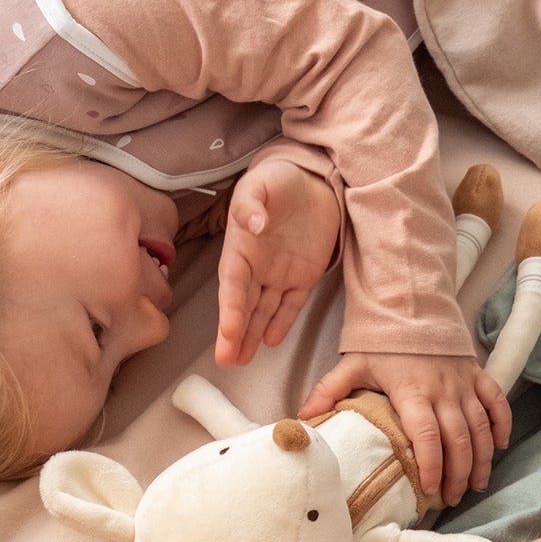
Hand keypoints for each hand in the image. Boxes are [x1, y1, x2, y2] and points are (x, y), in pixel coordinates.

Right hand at [215, 159, 341, 366]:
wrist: (313, 181)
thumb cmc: (278, 180)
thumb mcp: (260, 184)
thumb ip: (251, 203)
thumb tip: (252, 223)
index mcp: (240, 248)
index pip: (233, 286)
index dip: (230, 310)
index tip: (227, 333)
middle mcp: (256, 267)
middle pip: (244, 306)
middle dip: (235, 334)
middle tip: (227, 361)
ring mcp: (279, 274)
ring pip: (263, 311)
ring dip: (252, 335)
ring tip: (242, 360)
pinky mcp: (303, 277)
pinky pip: (291, 304)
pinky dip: (282, 322)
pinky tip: (271, 340)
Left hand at [300, 353, 512, 504]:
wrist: (412, 305)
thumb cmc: (383, 342)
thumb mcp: (353, 364)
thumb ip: (328, 391)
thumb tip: (302, 419)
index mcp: (412, 391)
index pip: (426, 435)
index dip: (431, 464)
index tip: (429, 490)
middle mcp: (443, 390)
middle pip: (458, 439)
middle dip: (458, 473)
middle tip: (451, 498)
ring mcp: (464, 384)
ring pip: (481, 427)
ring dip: (481, 459)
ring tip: (475, 484)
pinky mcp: (478, 375)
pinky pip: (497, 402)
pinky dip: (502, 425)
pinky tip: (499, 447)